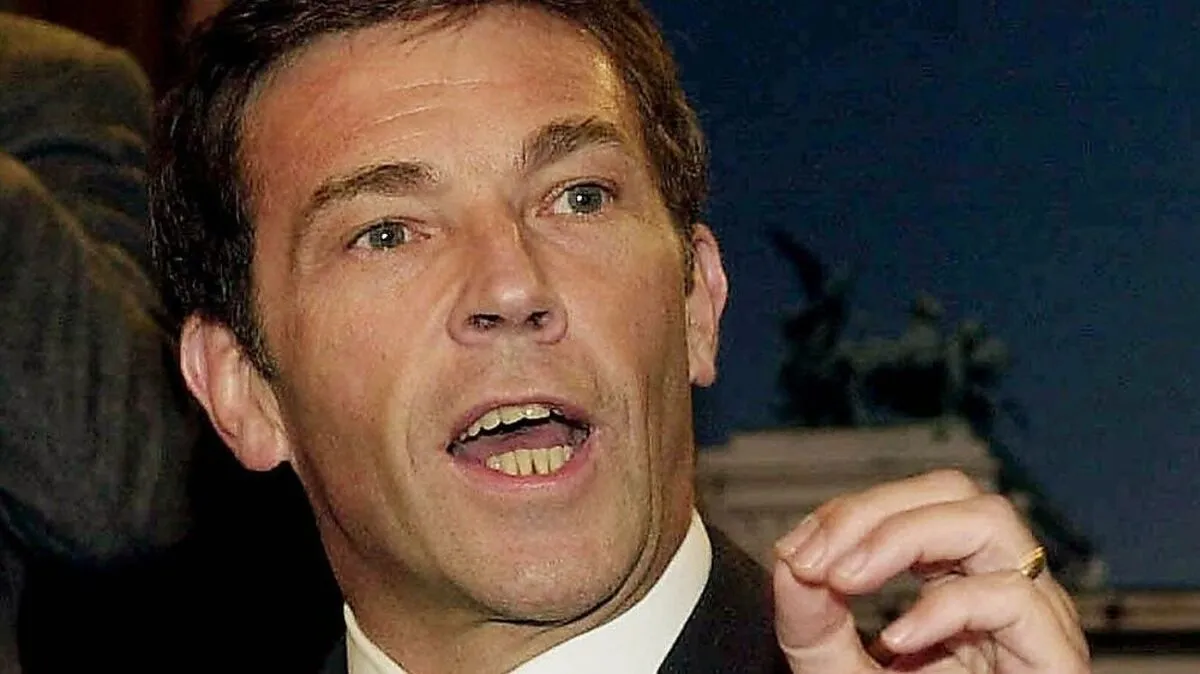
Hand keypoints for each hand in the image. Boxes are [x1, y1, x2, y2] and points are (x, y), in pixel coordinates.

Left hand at [772, 470, 1089, 672]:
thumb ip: (811, 623)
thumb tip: (789, 561)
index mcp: (953, 583)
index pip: (909, 505)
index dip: (849, 514)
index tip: (794, 551)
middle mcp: (998, 589)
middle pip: (953, 492)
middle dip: (873, 510)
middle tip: (816, 555)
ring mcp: (1032, 620)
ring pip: (991, 521)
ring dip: (905, 535)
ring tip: (848, 577)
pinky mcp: (1055, 660)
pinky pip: (1012, 598)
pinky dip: (946, 606)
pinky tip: (896, 637)